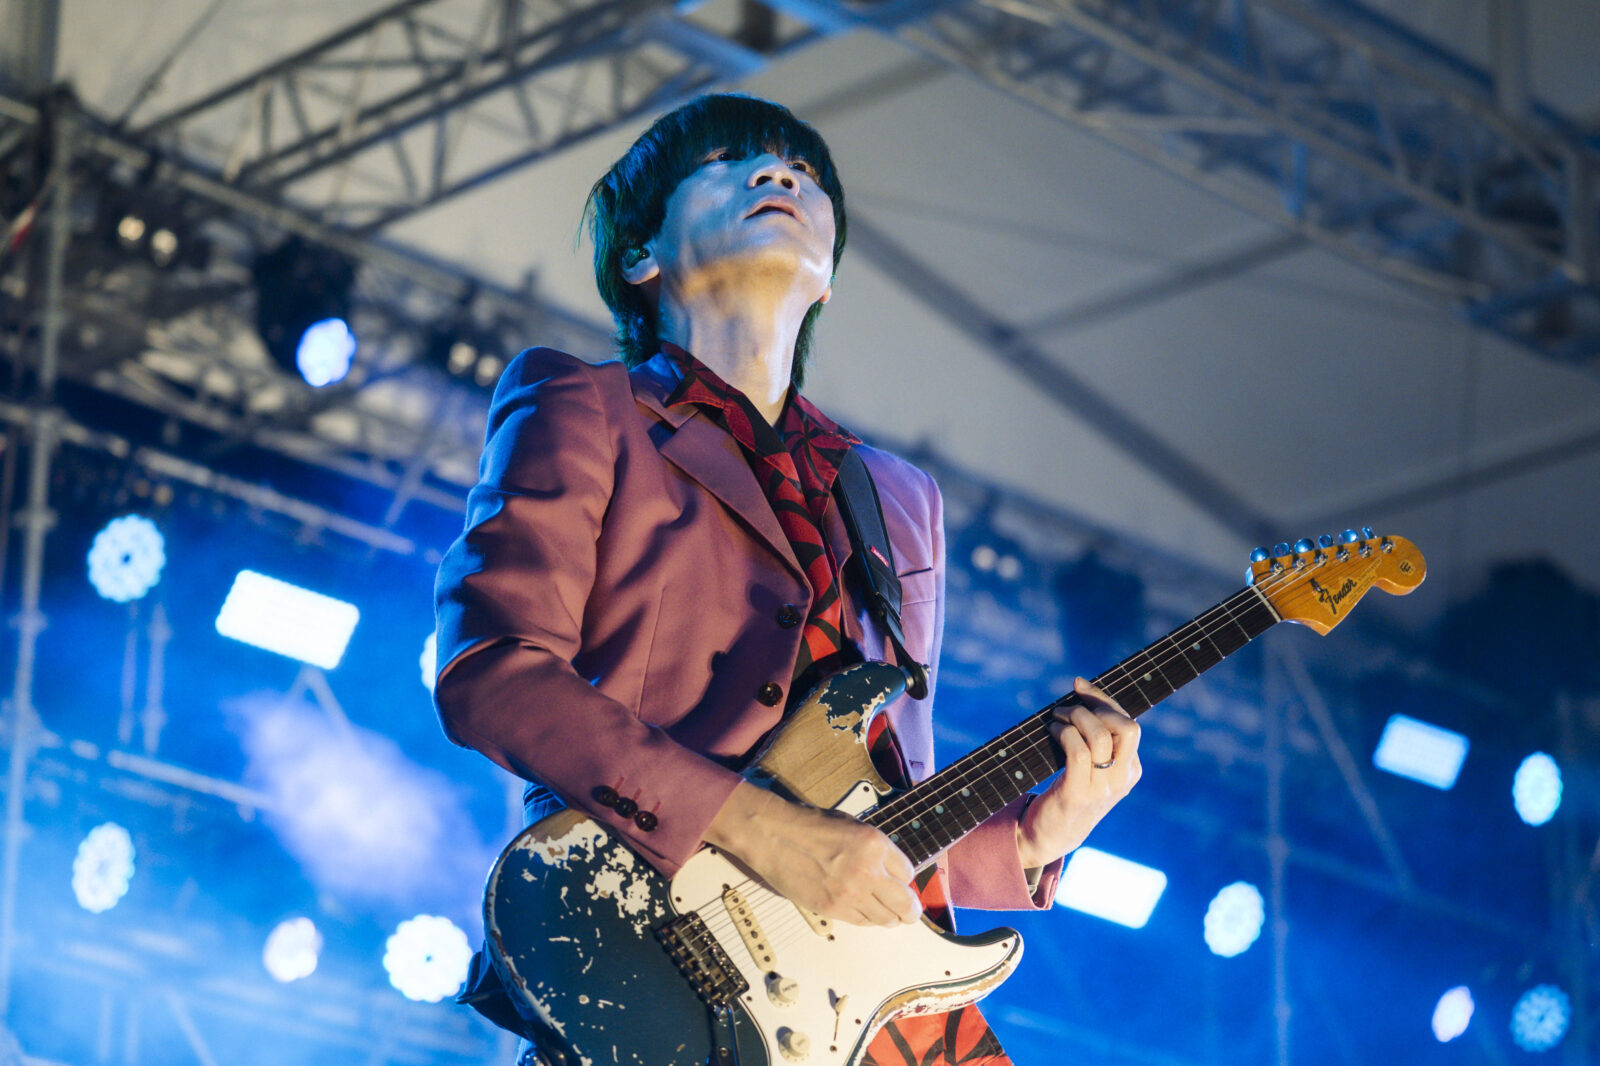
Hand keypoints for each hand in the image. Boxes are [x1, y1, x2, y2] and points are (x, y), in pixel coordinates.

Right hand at [705, 782, 921, 926]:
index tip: (903, 882)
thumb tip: (891, 869)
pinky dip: (869, 919)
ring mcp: (851, 893)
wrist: (774, 837)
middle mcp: (867, 871)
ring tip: (890, 915)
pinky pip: (862, 922)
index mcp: (875, 844)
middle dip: (911, 909)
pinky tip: (867, 912)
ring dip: (891, 917)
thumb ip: (875, 849)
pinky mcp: (833, 909)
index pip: (908, 872)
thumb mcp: (853, 826)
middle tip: (911, 911)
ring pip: (886, 918)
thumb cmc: (809, 826)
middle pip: (905, 903)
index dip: (906, 878)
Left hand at [1016, 677, 1141, 868]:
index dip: (1104, 699)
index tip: (1080, 684)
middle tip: (1068, 707)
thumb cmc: (1068, 790)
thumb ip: (1096, 738)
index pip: (1129, 723)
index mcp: (1131, 769)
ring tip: (1056, 718)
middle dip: (1095, 706)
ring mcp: (1103, 787)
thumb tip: (1081, 690)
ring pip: (1099, 735)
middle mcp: (1123, 778)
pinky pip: (1077, 751)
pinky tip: (1051, 730)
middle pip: (1127, 727)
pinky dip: (1063, 732)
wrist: (1051, 834)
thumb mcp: (1092, 766)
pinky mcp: (1079, 793)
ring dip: (1073, 717)